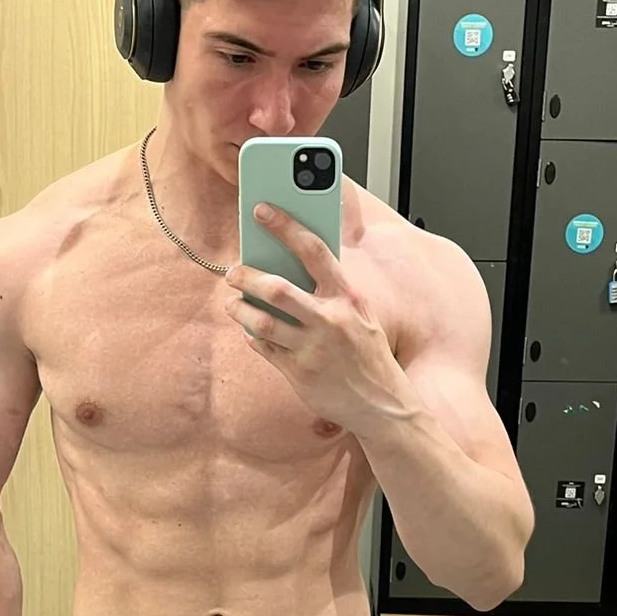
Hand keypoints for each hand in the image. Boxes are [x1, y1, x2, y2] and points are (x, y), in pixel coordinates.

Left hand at [224, 204, 405, 434]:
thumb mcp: (361, 314)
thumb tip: (293, 263)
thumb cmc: (368, 353)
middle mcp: (330, 320)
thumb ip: (332, 289)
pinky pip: (263, 347)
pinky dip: (251, 336)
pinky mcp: (298, 373)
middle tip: (233, 272)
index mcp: (348, 297)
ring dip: (240, 309)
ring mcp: (312, 348)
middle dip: (246, 276)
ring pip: (261, 321)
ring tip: (234, 304)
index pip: (313, 250)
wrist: (383, 405)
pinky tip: (249, 330)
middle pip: (276, 289)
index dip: (285, 226)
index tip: (261, 211)